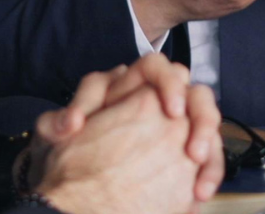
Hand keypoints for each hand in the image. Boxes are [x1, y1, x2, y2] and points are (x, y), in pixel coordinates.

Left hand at [33, 87, 199, 213]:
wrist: (69, 183)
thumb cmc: (65, 150)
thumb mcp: (54, 134)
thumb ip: (55, 122)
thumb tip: (72, 122)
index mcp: (129, 85)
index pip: (157, 68)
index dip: (169, 85)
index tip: (172, 111)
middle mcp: (157, 101)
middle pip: (195, 94)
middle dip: (203, 119)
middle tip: (193, 150)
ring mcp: (173, 128)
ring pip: (207, 126)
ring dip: (209, 152)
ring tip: (199, 185)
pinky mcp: (180, 155)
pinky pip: (205, 158)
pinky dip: (206, 175)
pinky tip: (198, 197)